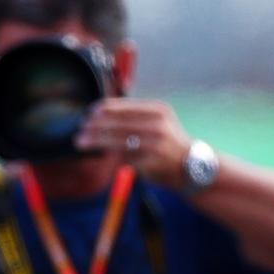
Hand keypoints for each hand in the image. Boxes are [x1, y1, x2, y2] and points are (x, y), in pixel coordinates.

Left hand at [76, 99, 191, 188]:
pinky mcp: (152, 161)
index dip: (104, 109)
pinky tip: (99, 155)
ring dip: (97, 141)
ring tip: (81, 141)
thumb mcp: (159, 121)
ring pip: (119, 140)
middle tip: (80, 129)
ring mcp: (156, 143)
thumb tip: (100, 111)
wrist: (193, 166)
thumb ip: (135, 115)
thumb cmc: (169, 142)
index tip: (89, 113)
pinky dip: (110, 156)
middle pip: (119, 123)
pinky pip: (125, 157)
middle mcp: (158, 124)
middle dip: (96, 126)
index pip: (125, 107)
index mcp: (158, 110)